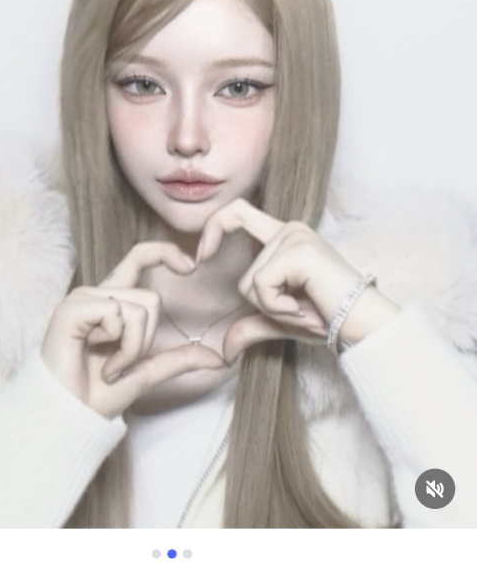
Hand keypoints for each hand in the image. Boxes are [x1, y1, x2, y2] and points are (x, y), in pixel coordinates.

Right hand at [41, 241, 223, 417]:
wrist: (70, 415)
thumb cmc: (98, 394)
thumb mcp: (147, 372)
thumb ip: (178, 360)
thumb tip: (219, 359)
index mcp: (112, 301)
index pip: (139, 257)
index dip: (165, 252)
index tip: (190, 266)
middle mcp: (96, 294)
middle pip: (151, 298)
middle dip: (146, 340)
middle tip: (119, 364)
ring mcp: (82, 299)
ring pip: (139, 309)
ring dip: (132, 349)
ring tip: (107, 366)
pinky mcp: (71, 309)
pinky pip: (118, 315)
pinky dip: (119, 347)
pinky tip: (97, 362)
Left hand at [196, 199, 399, 363]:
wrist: (363, 327)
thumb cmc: (329, 319)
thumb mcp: (281, 320)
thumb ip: (251, 325)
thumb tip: (223, 351)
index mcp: (285, 236)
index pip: (237, 213)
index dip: (213, 228)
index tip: (201, 258)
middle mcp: (289, 230)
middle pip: (243, 275)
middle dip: (264, 307)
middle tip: (297, 313)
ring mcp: (295, 237)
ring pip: (250, 285)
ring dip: (275, 311)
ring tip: (307, 312)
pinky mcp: (299, 252)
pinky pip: (262, 288)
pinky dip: (279, 309)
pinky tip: (307, 311)